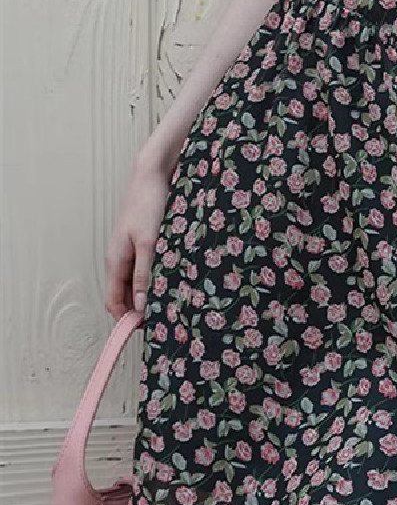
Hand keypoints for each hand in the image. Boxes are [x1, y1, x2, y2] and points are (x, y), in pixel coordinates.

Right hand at [104, 152, 172, 320]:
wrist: (152, 175)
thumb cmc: (148, 205)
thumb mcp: (149, 242)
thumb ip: (143, 274)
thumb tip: (138, 306)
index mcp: (115, 261)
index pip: (113, 302)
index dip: (127, 319)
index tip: (148, 330)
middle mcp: (120, 259)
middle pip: (125, 295)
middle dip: (140, 309)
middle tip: (165, 319)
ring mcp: (131, 250)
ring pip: (137, 282)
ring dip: (149, 294)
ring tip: (173, 303)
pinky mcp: (144, 242)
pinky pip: (146, 268)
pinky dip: (156, 278)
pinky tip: (174, 280)